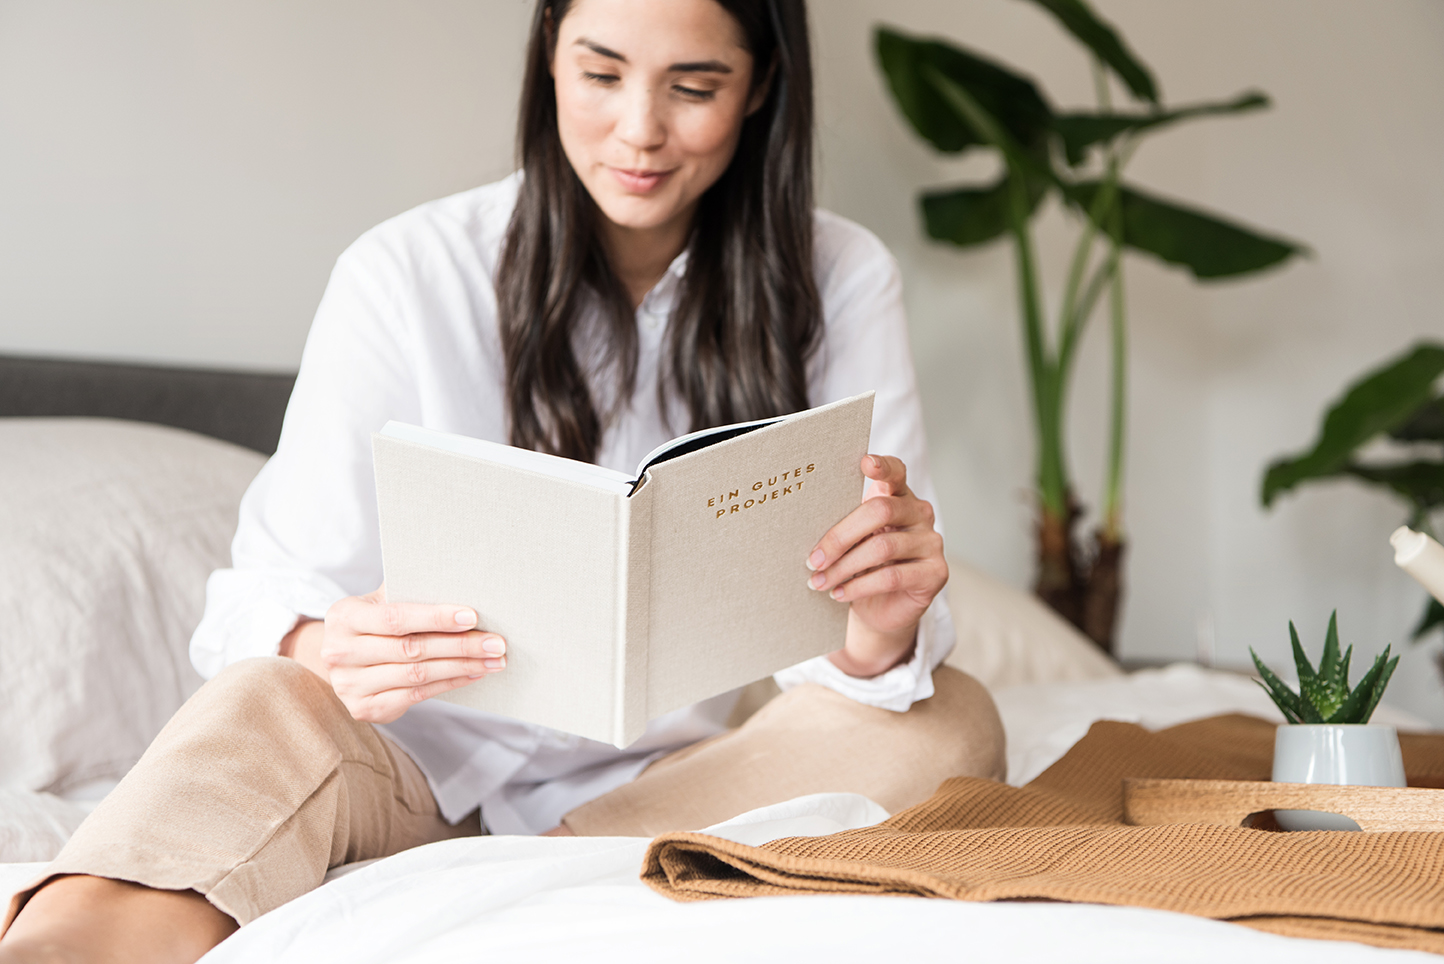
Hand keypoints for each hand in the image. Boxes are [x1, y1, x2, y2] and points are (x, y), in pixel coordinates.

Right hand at [282, 585, 506, 723]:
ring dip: (461, 667)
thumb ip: (408, 591)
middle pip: (411, 649)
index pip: (395, 618)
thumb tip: (459, 580)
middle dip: (460, 646)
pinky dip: (449, 684)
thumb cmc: (373, 622)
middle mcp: (340, 652)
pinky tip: (472, 674)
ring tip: (493, 660)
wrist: (344, 659)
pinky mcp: (364, 708)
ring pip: (417, 675)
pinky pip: (416, 695)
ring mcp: (349, 684)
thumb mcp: (379, 601)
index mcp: (344, 617)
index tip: (472, 617)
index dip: (436, 617)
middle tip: (496, 643)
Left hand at [806, 455, 946, 676]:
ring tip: (818, 581)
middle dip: (840, 536)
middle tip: (813, 559)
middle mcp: (920, 514)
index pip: (896, 472)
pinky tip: (839, 593)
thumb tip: (806, 523)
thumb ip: (843, 524)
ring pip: (882, 547)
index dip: (883, 466)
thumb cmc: (861, 567)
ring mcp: (932, 542)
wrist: (880, 609)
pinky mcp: (936, 573)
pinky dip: (859, 586)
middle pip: (880, 510)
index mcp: (899, 497)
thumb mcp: (851, 541)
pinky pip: (891, 577)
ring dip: (843, 567)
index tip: (865, 463)